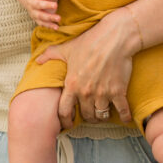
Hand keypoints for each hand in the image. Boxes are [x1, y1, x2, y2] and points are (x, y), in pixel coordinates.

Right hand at [26, 0, 59, 29]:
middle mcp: (32, 4)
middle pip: (38, 5)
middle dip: (47, 5)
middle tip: (56, 5)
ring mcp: (34, 13)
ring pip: (40, 16)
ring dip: (49, 18)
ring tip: (59, 18)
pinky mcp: (37, 20)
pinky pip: (43, 23)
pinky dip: (49, 26)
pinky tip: (57, 27)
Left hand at [36, 8, 136, 127]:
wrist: (114, 38)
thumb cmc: (89, 42)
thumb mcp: (67, 48)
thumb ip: (51, 55)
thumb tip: (37, 60)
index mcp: (72, 85)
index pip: (64, 110)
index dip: (65, 120)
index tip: (68, 124)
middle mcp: (86, 92)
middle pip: (85, 115)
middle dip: (87, 117)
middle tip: (90, 116)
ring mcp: (103, 93)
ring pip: (101, 115)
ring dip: (102, 116)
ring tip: (103, 114)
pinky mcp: (118, 91)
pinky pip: (122, 110)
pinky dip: (124, 116)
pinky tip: (125, 118)